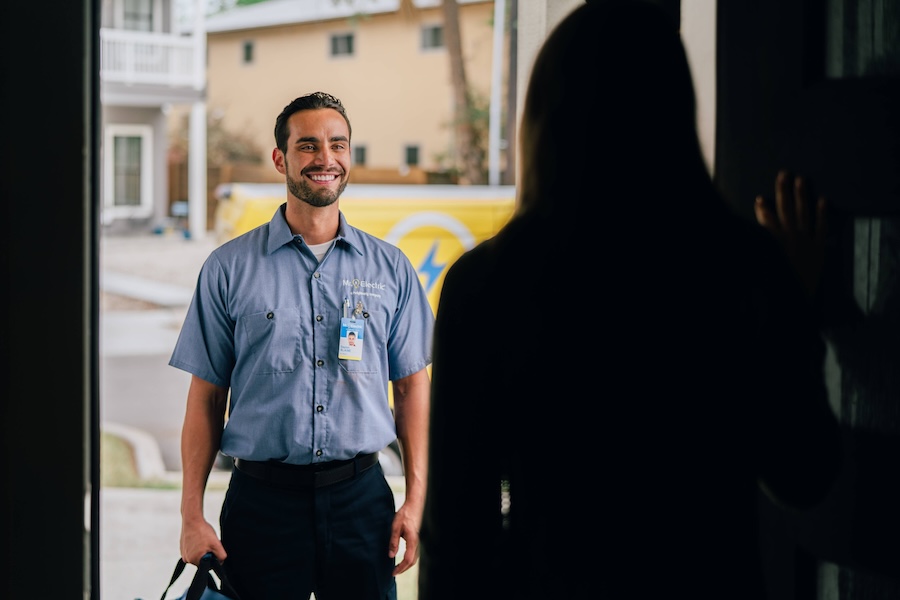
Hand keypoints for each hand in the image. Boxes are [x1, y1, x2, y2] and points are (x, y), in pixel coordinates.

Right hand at [181, 518, 226, 565]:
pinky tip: (198, 538)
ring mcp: (183, 553)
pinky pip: (192, 550)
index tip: (213, 548)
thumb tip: (221, 562)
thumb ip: (221, 556)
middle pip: (202, 560)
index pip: (207, 565)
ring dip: (202, 549)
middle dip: (207, 553)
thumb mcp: (216, 544)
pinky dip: (196, 545)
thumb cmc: (203, 531)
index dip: (213, 557)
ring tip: (203, 539)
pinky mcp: (182, 547)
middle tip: (209, 542)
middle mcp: (186, 559)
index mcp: (194, 560)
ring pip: (197, 555)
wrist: (192, 519)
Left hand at [389, 501, 421, 575]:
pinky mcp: (417, 538)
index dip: (401, 568)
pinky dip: (409, 559)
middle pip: (412, 561)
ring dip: (406, 564)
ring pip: (415, 558)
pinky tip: (403, 558)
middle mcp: (417, 542)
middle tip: (394, 572)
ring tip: (398, 567)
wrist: (414, 505)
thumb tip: (391, 555)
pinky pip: (415, 552)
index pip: (408, 559)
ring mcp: (418, 540)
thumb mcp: (395, 527)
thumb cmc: (405, 514)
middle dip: (404, 569)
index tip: (393, 572)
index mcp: (412, 540)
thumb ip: (393, 541)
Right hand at [754, 170, 827, 297]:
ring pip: (802, 213)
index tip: (760, 199)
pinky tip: (823, 200)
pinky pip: (821, 228)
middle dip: (783, 190)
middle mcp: (788, 237)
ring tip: (801, 179)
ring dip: (801, 195)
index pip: (765, 219)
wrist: (793, 301)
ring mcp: (805, 241)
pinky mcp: (818, 249)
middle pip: (785, 209)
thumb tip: (746, 228)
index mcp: (772, 242)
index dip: (762, 208)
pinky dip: (823, 214)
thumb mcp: (757, 267)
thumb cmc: (773, 285)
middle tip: (783, 173)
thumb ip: (751, 247)